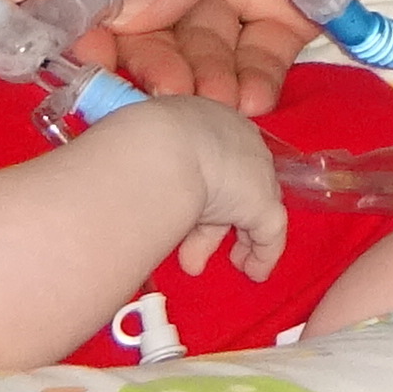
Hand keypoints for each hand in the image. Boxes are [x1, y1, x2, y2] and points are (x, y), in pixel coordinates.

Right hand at [89, 0, 392, 113]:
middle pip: (144, 14)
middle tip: (161, 89)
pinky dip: (253, 77)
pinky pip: (260, 51)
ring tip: (209, 104)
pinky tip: (251, 100)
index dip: (86, 4)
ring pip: (199, 41)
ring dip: (198, 76)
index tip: (84, 49)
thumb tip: (131, 13)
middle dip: (147, 54)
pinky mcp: (292, 6)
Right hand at [113, 90, 292, 283]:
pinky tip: (252, 272)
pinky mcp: (263, 203)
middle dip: (202, 223)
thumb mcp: (139, 147)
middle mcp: (235, 139)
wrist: (156, 150)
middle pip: (227, 185)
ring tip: (195, 266)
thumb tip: (124, 182)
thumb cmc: (137, 144)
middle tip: (180, 249)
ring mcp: (253, 171)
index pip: (206, 157)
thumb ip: (144, 163)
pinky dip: (261, 254)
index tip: (176, 209)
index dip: (193, 189)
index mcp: (202, 119)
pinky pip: (268, 233)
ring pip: (247, 209)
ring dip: (217, 240)